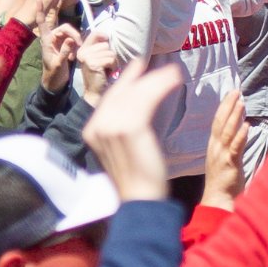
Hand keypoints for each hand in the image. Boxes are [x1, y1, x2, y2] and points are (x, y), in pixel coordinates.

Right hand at [82, 63, 183, 203]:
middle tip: (161, 67)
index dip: (125, 81)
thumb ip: (121, 129)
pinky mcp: (130, 127)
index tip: (137, 67)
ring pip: (136, 93)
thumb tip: (135, 108)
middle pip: (121, 92)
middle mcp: (98, 126)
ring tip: (175, 73)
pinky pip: (148, 99)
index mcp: (92, 131)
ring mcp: (111, 126)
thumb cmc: (138, 179)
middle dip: (142, 77)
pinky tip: (175, 80)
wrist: (140, 199)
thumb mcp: (122, 149)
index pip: (109, 98)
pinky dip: (162, 86)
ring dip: (157, 80)